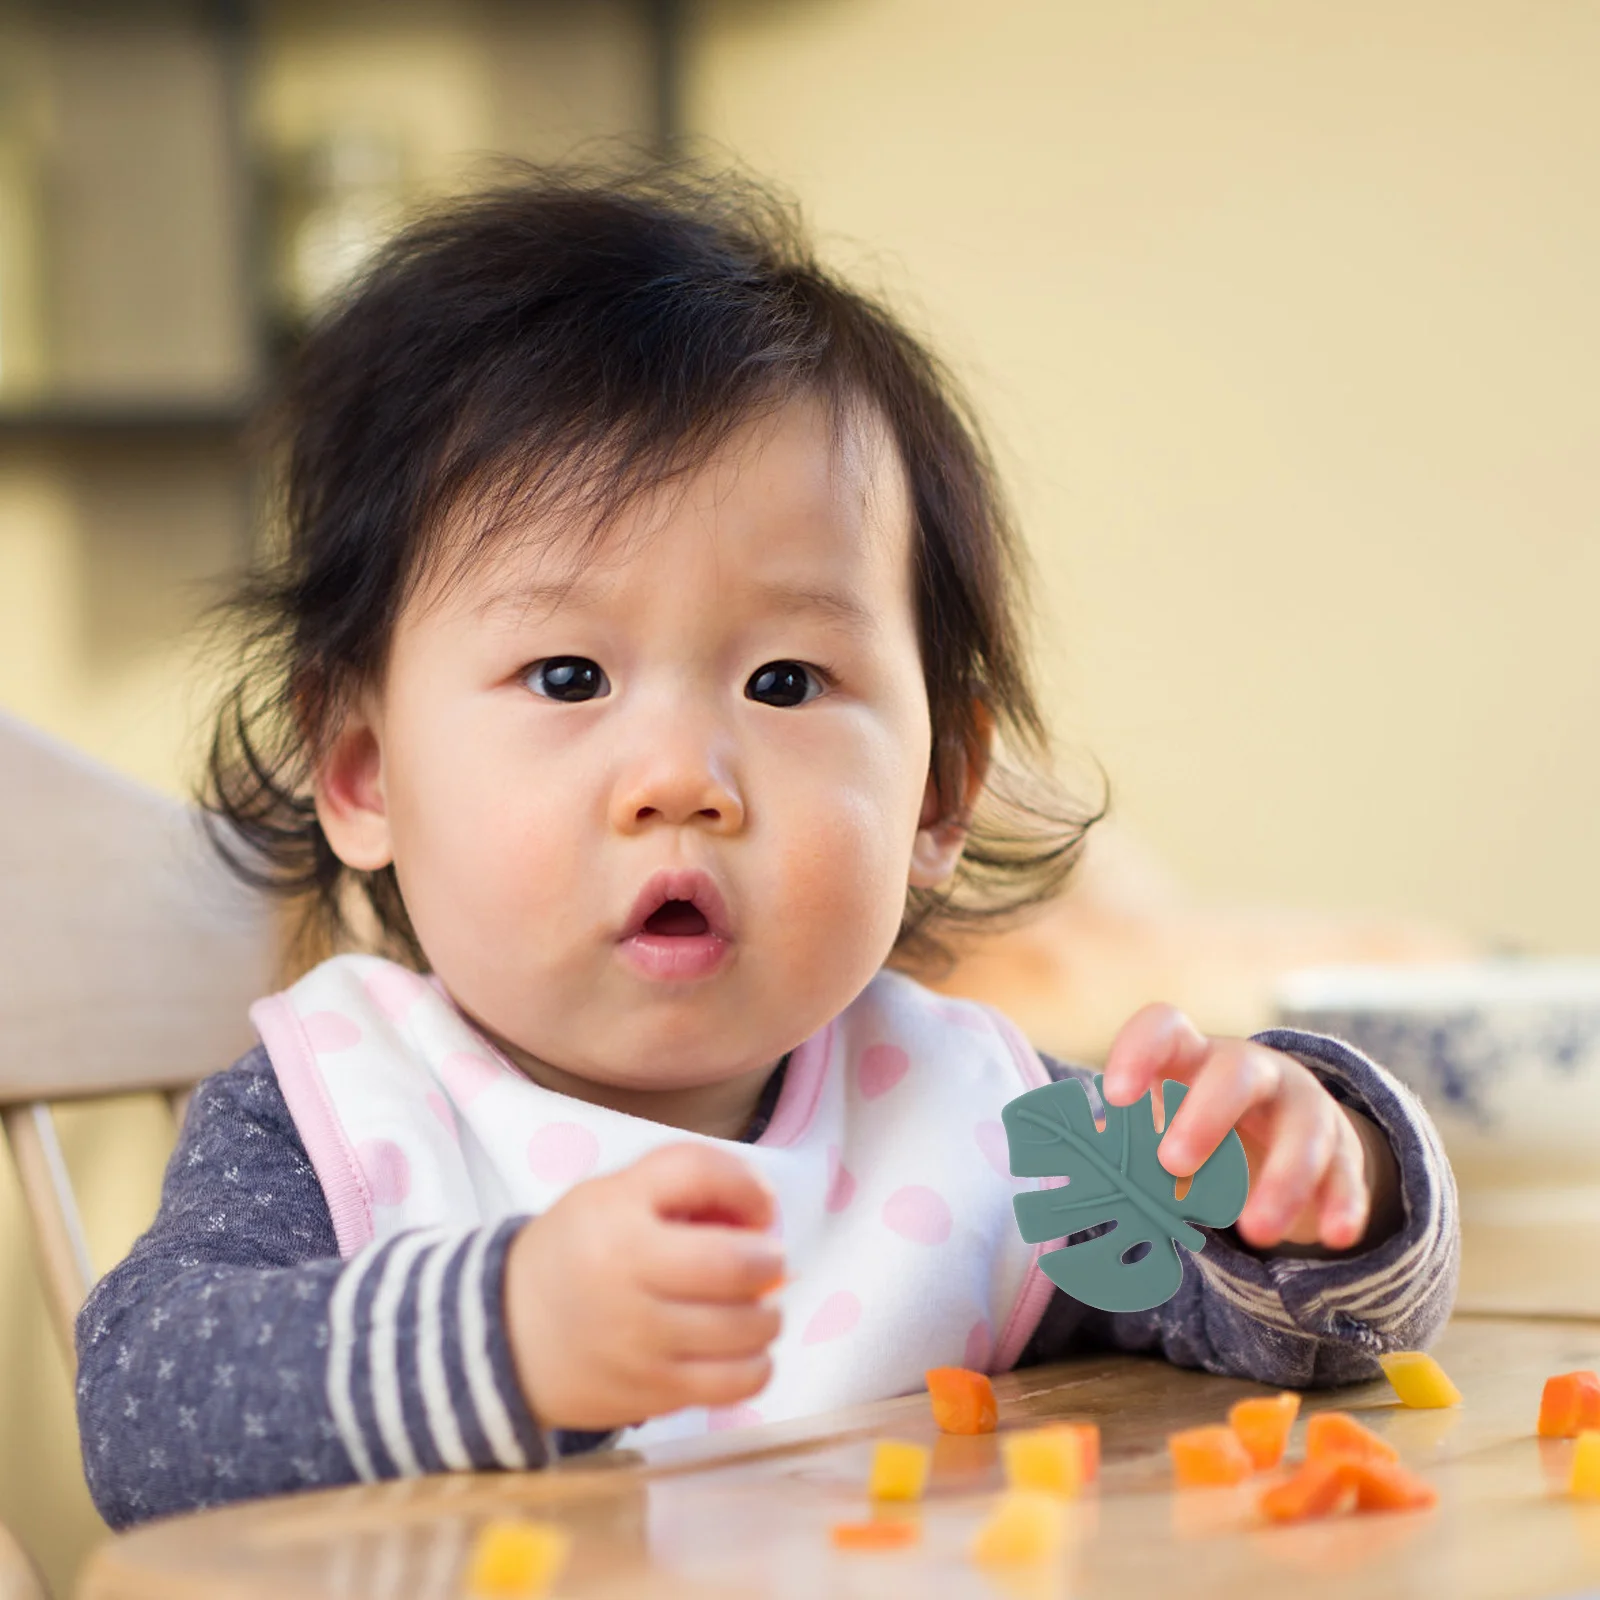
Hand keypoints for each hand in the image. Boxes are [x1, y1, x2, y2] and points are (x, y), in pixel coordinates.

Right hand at [504, 1143, 784, 1430]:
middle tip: (764, 1260)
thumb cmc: (579, 1253)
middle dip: (769, 1258)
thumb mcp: (613, 1194)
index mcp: (616, 1217)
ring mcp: (641, 1346)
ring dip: (767, 1313)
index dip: (750, 1187)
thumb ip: (684, 1182)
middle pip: (737, 1263)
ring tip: (752, 1306)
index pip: (702, 1175)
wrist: (508, 1335)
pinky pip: (737, 1383)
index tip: (759, 1208)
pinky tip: (742, 1350)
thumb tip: (763, 1212)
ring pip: (747, 1329)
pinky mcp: (652, 1396)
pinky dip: (757, 1364)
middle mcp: (627, 1280)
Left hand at [1100, 1004, 1396, 1252]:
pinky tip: (1336, 1235)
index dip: (1139, 1052)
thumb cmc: (1193, 1125)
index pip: (1165, 1028)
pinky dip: (1342, 1202)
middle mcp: (1250, 1070)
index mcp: (1191, 1057)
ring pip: (1303, 1129)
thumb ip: (1115, 1146)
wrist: (1280, 1124)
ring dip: (1281, 1180)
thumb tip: (1065, 1171)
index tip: (1114, 1095)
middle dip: (1206, 1115)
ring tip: (1254, 1233)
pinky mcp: (1341, 1148)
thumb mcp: (1155, 1127)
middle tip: (1172, 1165)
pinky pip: (1346, 1171)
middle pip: (1236, 1072)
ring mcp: (1301, 1105)